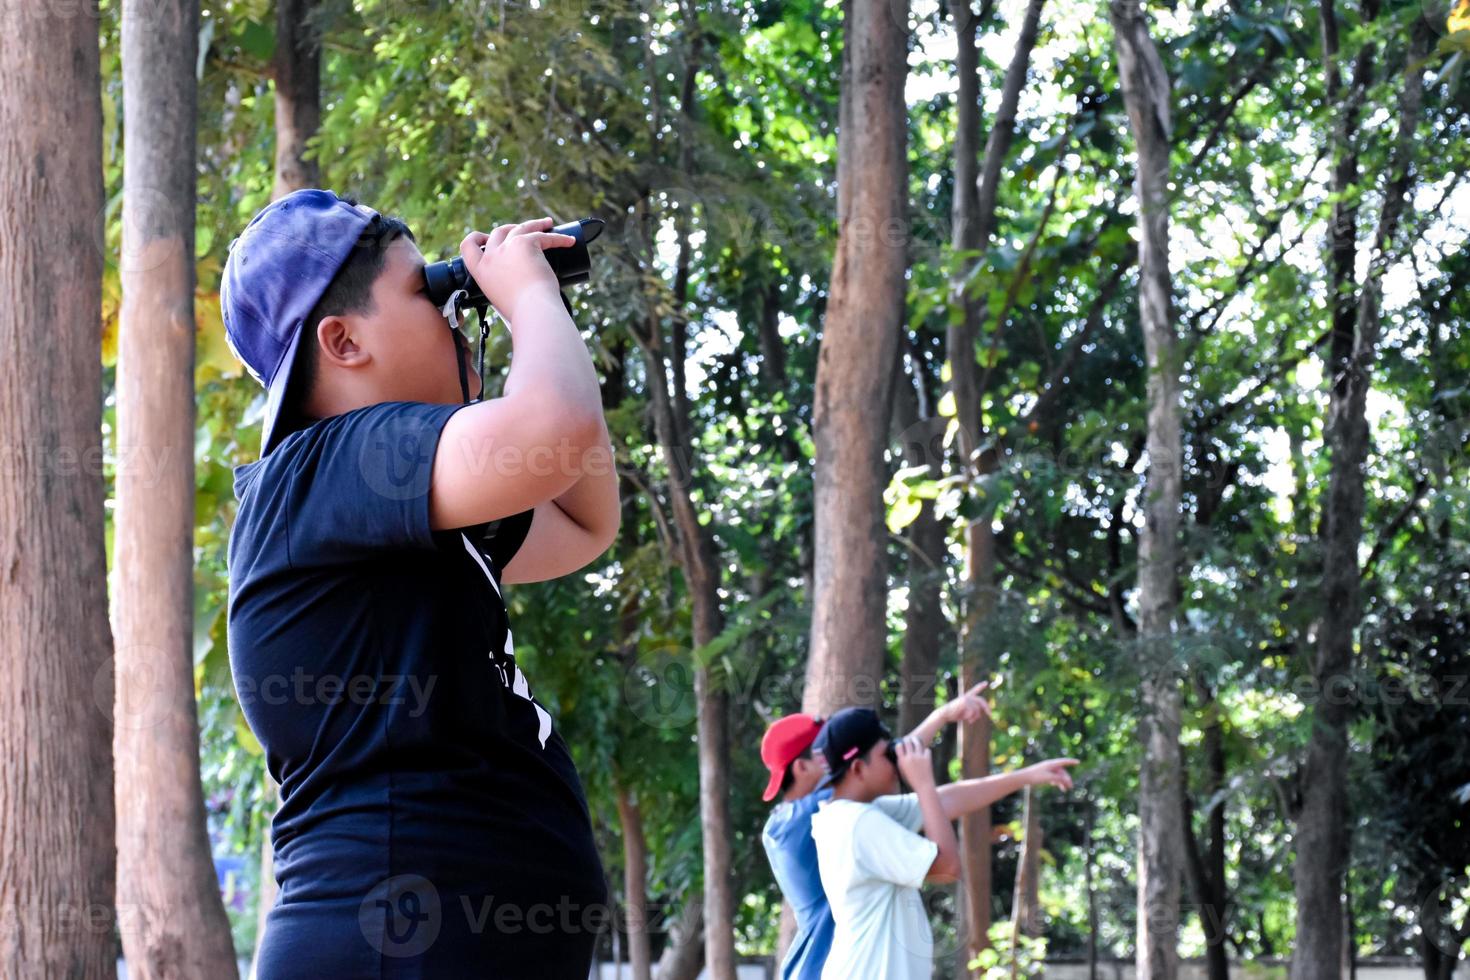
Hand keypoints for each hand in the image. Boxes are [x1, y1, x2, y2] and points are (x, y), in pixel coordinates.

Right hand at [458, 217, 576, 321]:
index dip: (477, 238)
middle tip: (525, 229)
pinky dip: (559, 238)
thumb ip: (503, 287)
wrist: (531, 310)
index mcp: (480, 271)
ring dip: (536, 224)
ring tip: (548, 224)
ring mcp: (506, 248)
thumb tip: (516, 285)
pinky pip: (544, 236)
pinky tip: (568, 241)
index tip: (486, 236)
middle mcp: (490, 256)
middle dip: (511, 228)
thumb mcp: (502, 298)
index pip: (468, 246)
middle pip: (498, 231)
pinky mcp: (525, 243)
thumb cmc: (521, 312)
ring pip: (522, 227)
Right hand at [894, 738, 935, 789]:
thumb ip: (901, 761)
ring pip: (917, 743)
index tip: (901, 744)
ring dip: (916, 740)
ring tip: (915, 740)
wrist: (923, 786)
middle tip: (908, 739)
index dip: (900, 744)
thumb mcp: (902, 771)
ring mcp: (919, 757)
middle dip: (907, 739)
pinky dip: (925, 750)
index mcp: (902, 760)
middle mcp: (910, 757)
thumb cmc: (911, 780)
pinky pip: (926, 749)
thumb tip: (901, 751)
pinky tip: (924, 751)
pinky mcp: (927, 758)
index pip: (899, 746)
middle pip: (908, 742)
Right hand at [942, 680, 991, 725]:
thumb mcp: (965, 713)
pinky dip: (971, 717)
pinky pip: (973, 711)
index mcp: (966, 697)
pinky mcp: (965, 701)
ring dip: (975, 717)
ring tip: (970, 721)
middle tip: (990, 714)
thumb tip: (980, 714)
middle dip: (986, 707)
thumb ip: (972, 711)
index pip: (974, 690)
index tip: (986, 683)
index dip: (980, 686)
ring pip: (977, 709)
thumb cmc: (953, 714)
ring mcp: (966, 698)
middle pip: (981, 700)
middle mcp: (967, 696)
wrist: (945, 714)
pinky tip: (966, 719)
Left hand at [1022, 758, 1078, 790]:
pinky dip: (1057, 782)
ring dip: (1062, 782)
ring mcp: (1047, 770)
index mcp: (1051, 764)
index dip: (1071, 762)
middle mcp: (1050, 766)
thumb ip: (1059, 778)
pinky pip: (1054, 778)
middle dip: (1067, 779)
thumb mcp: (1049, 777)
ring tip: (1065, 790)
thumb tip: (1067, 780)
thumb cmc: (1036, 776)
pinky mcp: (1044, 775)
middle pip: (1062, 772)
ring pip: (1058, 776)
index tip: (1078, 762)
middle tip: (1070, 787)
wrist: (1024, 778)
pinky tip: (1058, 787)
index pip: (1063, 762)